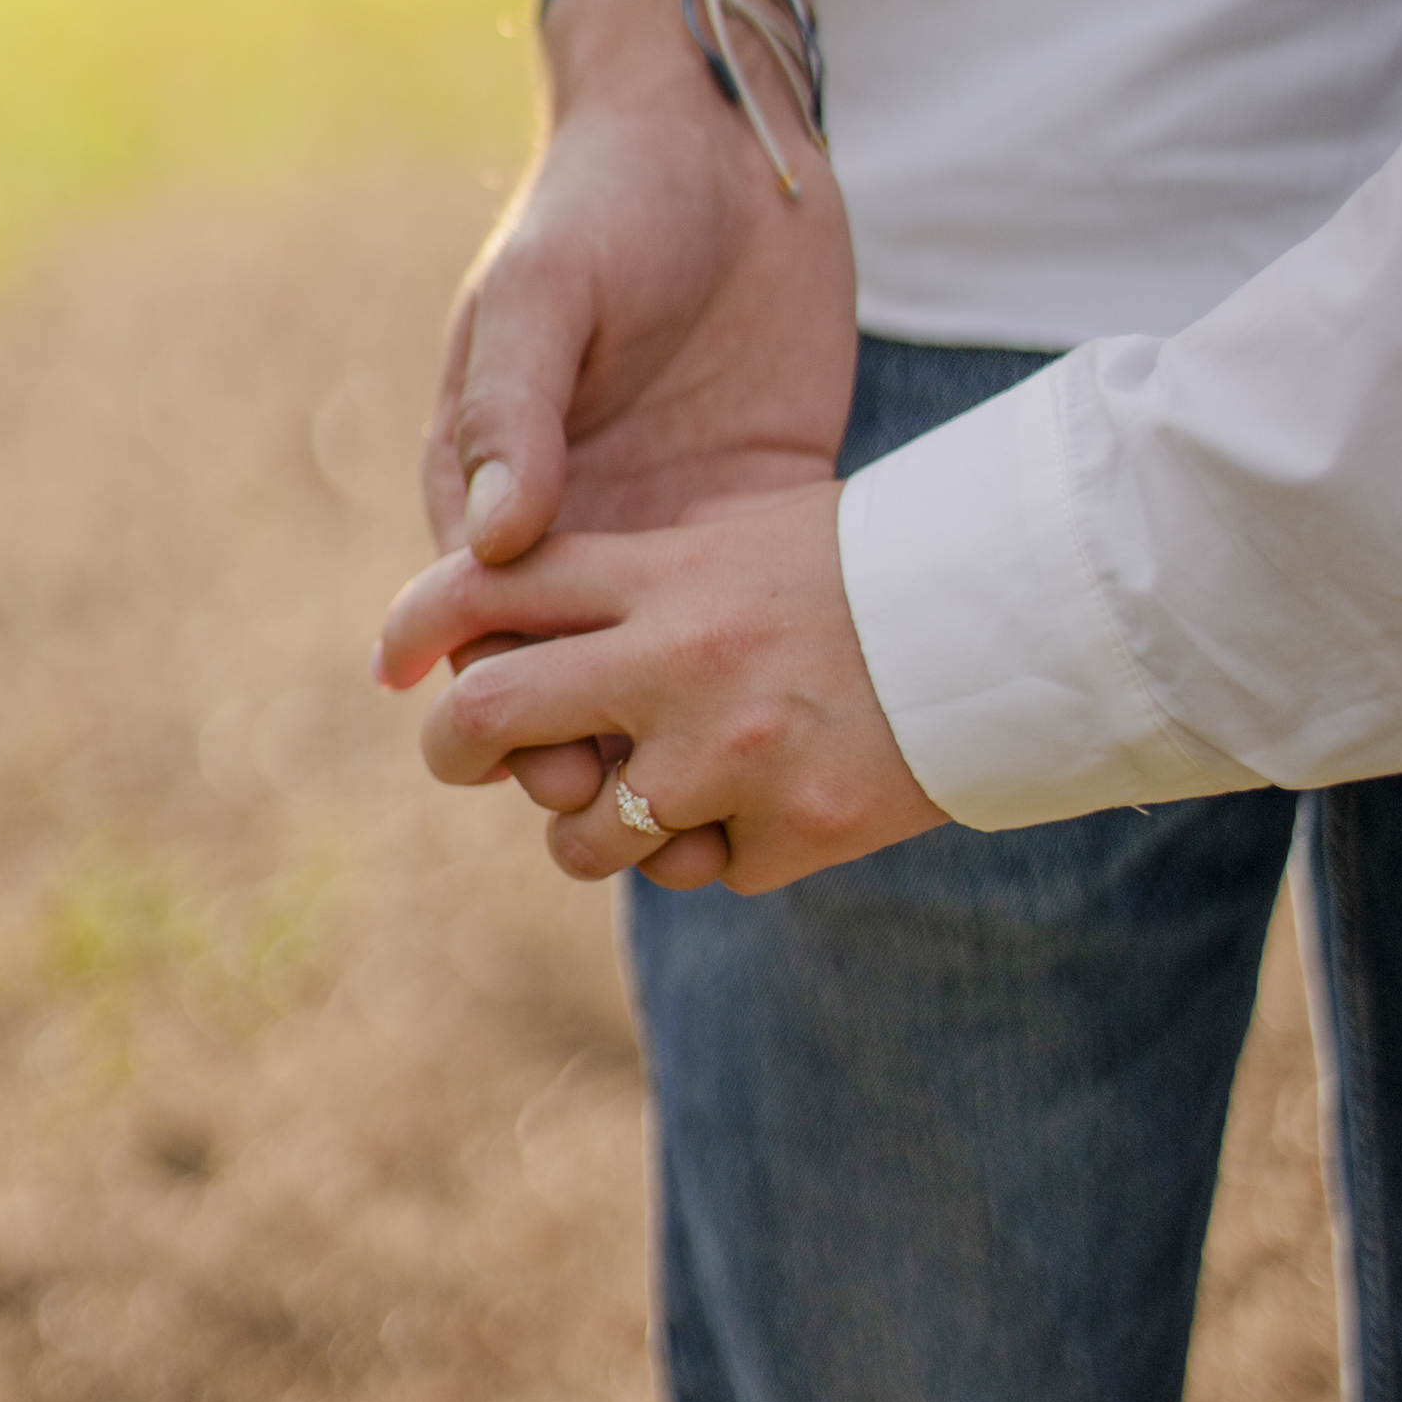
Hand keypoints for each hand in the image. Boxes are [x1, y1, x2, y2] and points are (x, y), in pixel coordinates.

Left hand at [378, 484, 948, 894]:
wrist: (1012, 612)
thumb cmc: (866, 560)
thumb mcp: (741, 528)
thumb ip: (633, 569)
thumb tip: (511, 591)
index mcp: (664, 571)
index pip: (491, 584)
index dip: (415, 622)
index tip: (388, 661)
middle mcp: (681, 660)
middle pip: (488, 713)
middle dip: (453, 746)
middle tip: (462, 753)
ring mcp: (734, 754)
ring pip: (579, 837)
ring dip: (589, 831)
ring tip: (637, 802)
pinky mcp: (795, 831)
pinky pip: (700, 873)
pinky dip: (717, 850)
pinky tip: (769, 802)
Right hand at [425, 0, 857, 807]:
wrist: (725, 140)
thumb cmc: (606, 204)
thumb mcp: (545, 292)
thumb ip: (515, 409)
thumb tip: (491, 545)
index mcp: (494, 477)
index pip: (475, 624)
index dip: (498, 704)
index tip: (543, 763)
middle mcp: (579, 516)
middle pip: (565, 671)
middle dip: (585, 743)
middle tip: (631, 795)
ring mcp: (671, 518)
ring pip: (660, 665)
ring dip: (675, 731)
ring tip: (714, 792)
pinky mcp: (761, 499)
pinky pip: (752, 608)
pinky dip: (763, 670)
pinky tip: (796, 720)